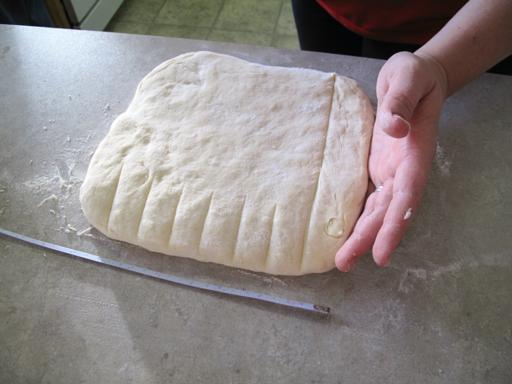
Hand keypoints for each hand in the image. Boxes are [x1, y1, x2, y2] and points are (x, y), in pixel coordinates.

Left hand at [336, 51, 447, 270]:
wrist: (412, 79)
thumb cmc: (412, 76)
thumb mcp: (408, 78)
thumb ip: (401, 102)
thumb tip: (394, 129)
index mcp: (414, 153)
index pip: (406, 196)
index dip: (394, 225)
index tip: (382, 253)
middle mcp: (403, 169)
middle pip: (387, 211)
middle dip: (368, 239)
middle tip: (344, 264)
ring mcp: (389, 170)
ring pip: (376, 209)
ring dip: (360, 234)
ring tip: (342, 259)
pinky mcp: (375, 167)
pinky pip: (366, 196)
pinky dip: (356, 216)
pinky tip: (342, 232)